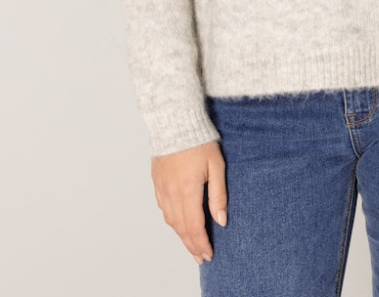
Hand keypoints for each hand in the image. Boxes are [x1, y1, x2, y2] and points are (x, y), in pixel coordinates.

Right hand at [151, 141, 227, 265]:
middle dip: (192, 245)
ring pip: (171, 220)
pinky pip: (164, 208)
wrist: (176, 121)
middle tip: (201, 257)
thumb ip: (218, 195)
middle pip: (181, 228)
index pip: (194, 226)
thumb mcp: (216, 166)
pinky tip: (178, 223)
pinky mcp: (157, 181)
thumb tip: (221, 221)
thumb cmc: (200, 140)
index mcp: (188, 191)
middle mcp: (172, 193)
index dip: (201, 244)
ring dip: (181, 235)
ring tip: (191, 245)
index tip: (208, 255)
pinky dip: (172, 220)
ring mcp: (162, 188)